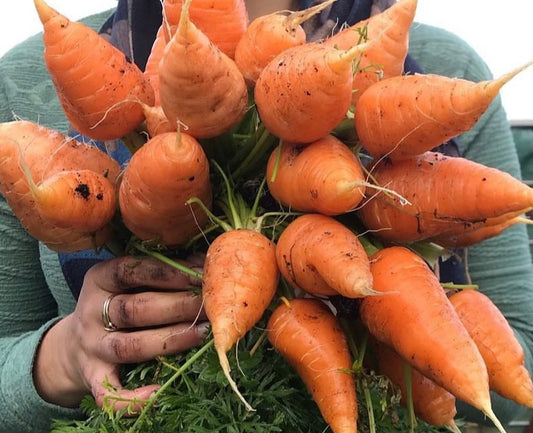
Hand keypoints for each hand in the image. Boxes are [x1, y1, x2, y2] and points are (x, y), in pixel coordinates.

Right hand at [33, 255, 207, 410]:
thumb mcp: (129, 281)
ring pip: (130, 346)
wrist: (71, 346)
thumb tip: (204, 263)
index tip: (199, 274)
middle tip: (210, 304)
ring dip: (170, 339)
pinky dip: (132, 398)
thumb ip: (161, 271)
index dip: (168, 272)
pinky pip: (109, 393)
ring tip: (203, 333)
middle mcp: (91, 312)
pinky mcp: (94, 377)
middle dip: (178, 305)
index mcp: (100, 279)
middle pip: (135, 308)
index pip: (131, 270)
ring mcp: (92, 347)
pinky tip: (159, 392)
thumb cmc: (117, 302)